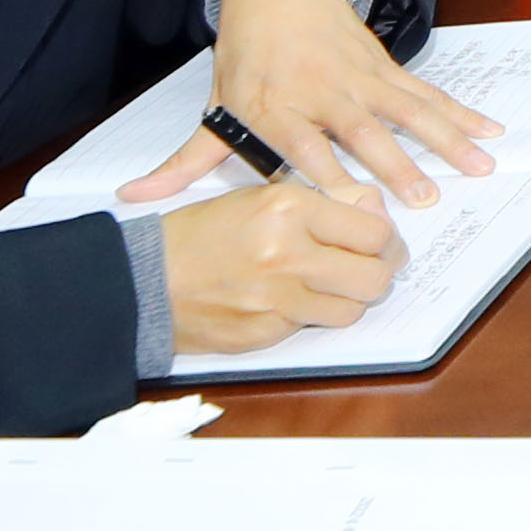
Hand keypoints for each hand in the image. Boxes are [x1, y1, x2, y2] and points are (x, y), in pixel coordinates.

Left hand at [122, 0, 498, 212]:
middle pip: (362, 134)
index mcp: (277, 110)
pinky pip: (426, 93)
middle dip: (395, 165)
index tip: (354, 207)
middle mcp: (321, 94)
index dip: (329, 176)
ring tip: (478, 166)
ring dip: (444, 140)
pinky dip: (460, 112)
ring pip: (406, 112)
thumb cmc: (244, 63)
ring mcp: (359, 78)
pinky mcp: (384, 68)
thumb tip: (134, 199)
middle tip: (424, 199)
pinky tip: (489, 131)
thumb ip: (185, 163)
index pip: (304, 149)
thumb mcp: (213, 110)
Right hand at [157, 175, 404, 353]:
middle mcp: (286, 254)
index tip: (382, 242)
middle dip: (378, 274)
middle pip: (374, 278)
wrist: (143, 278)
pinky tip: (287, 300)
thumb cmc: (201, 234)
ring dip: (346, 299)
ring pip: (350, 310)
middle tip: (369, 267)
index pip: (374, 232)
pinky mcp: (262, 334)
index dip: (386, 240)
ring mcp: (274, 299)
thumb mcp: (261, 197)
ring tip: (328, 284)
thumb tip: (376, 211)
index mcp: (288, 208)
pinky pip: (309, 329)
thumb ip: (324, 203)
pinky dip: (307, 316)